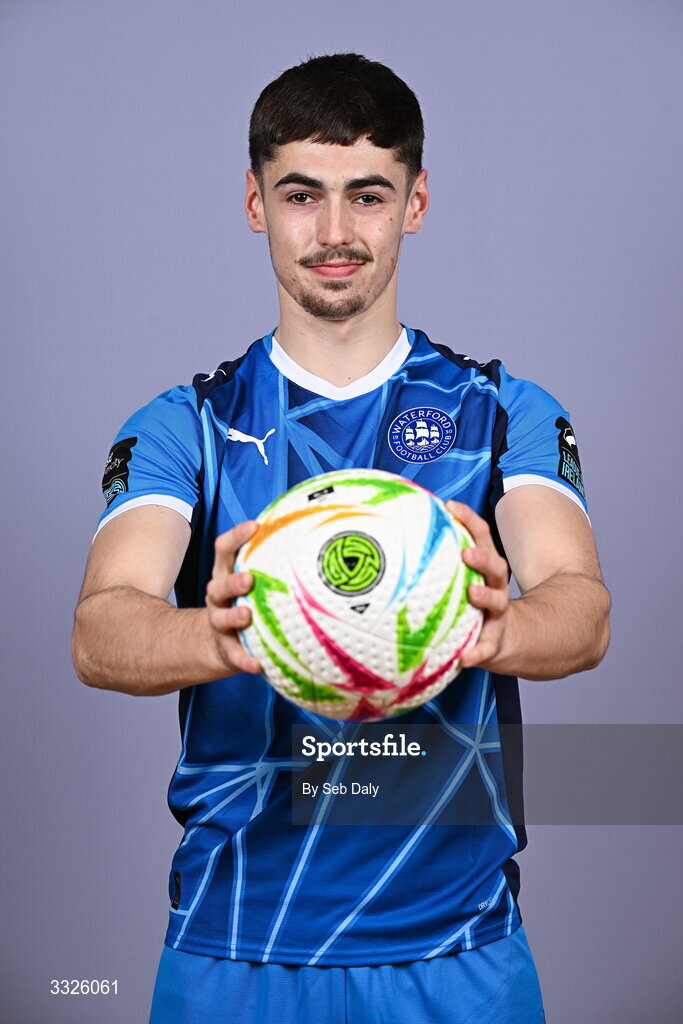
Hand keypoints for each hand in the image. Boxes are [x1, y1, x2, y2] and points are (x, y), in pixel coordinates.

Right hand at [205, 520, 262, 675]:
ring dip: (233, 616)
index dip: (237, 536)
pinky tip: (257, 664)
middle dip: (233, 581)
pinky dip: (244, 660)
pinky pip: (234, 655)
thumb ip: (275, 561)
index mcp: (227, 574)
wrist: (221, 641)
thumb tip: (316, 533)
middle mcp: (219, 596)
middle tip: (249, 578)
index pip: (225, 549)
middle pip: (219, 584)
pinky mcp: (226, 648)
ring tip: (246, 615)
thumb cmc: (246, 601)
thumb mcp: (255, 579)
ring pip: (220, 617)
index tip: (255, 527)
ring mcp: (219, 622)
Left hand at [445, 500, 510, 670]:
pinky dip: (477, 653)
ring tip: (472, 592)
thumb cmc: (467, 602)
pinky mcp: (494, 641)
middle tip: (466, 553)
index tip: (450, 506)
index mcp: (483, 566)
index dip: (468, 519)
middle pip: (495, 565)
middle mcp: (494, 585)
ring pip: (498, 601)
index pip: (480, 536)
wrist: (501, 639)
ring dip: (486, 595)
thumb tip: (385, 540)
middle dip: (482, 556)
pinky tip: (464, 658)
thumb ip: (430, 562)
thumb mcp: (455, 579)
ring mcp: (497, 614)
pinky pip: (487, 648)